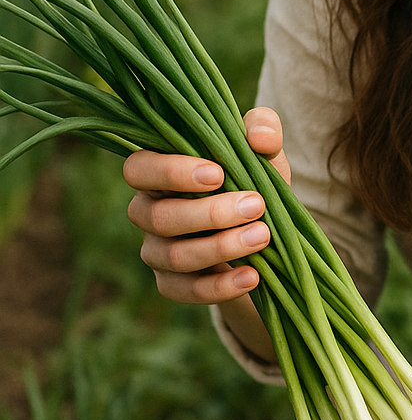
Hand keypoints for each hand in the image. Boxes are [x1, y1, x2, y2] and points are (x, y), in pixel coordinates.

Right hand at [123, 106, 289, 309]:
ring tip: (263, 236)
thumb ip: (263, 129)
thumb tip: (258, 138)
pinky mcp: (171, 284)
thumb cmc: (252, 180)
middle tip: (256, 205)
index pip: (139, 169)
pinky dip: (220, 286)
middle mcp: (147, 211)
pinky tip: (252, 276)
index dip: (171, 172)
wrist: (266, 234)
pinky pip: (186, 290)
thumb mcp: (263, 151)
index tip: (217, 173)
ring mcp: (156, 251)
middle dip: (210, 213)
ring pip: (174, 256)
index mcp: (157, 172)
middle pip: (159, 217)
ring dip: (221, 247)